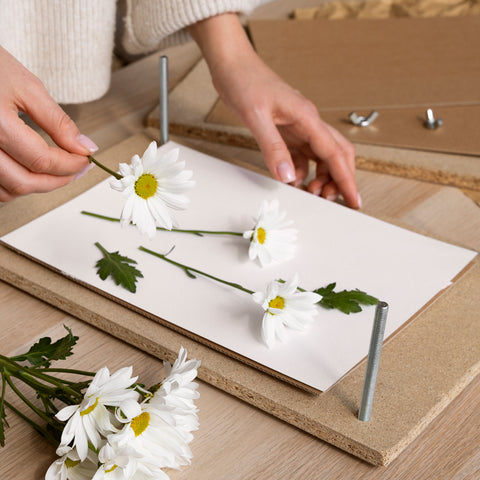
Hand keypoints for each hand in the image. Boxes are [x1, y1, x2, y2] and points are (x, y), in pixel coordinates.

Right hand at [0, 46, 95, 201]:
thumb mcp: (26, 87)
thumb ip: (57, 121)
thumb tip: (84, 147)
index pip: (41, 160)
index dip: (70, 164)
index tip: (85, 160)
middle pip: (24, 182)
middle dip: (57, 180)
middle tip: (76, 170)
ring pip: (7, 191)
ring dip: (36, 186)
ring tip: (56, 172)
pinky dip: (14, 185)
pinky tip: (29, 171)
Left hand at [189, 14, 359, 208]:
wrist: (232, 66)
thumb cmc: (245, 82)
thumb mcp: (256, 117)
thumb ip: (273, 148)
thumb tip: (288, 176)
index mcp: (307, 117)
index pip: (335, 153)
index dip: (346, 179)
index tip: (354, 199)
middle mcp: (308, 123)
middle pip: (336, 155)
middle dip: (339, 179)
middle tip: (331, 200)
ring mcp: (298, 127)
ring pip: (321, 157)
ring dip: (321, 177)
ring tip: (311, 193)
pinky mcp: (287, 131)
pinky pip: (302, 155)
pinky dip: (302, 171)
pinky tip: (293, 181)